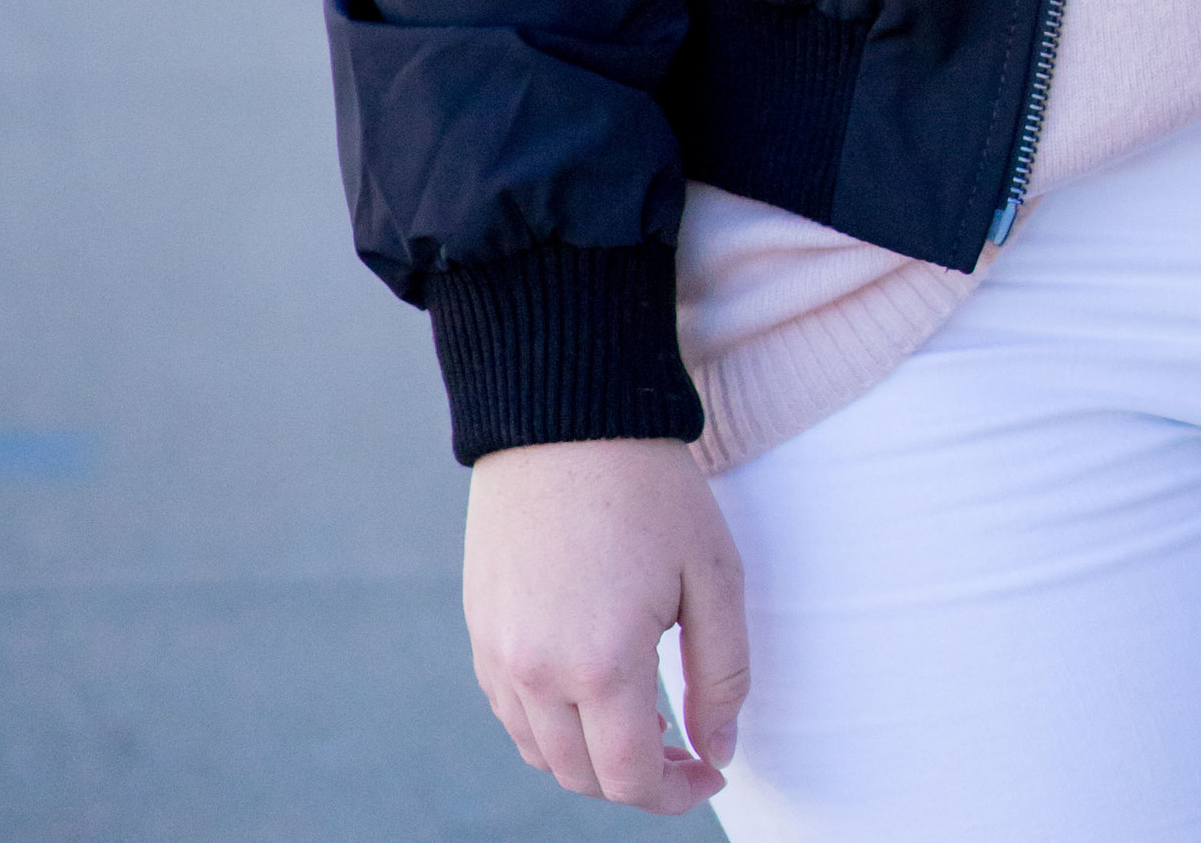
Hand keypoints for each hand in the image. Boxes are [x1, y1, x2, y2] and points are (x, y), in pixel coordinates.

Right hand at [464, 436, 747, 813]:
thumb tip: (717, 751)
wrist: (565, 408)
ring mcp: (497, 648)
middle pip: (582, 776)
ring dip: (588, 754)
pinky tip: (586, 682)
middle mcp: (536, 670)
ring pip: (539, 749)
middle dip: (636, 778)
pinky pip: (509, 706)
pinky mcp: (478, 621)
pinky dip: (548, 719)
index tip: (709, 772)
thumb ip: (722, 677)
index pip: (630, 780)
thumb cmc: (650, 486)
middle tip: (682, 744)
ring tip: (637, 717)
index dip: (676, 793)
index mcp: (600, 664)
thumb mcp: (714, 574)